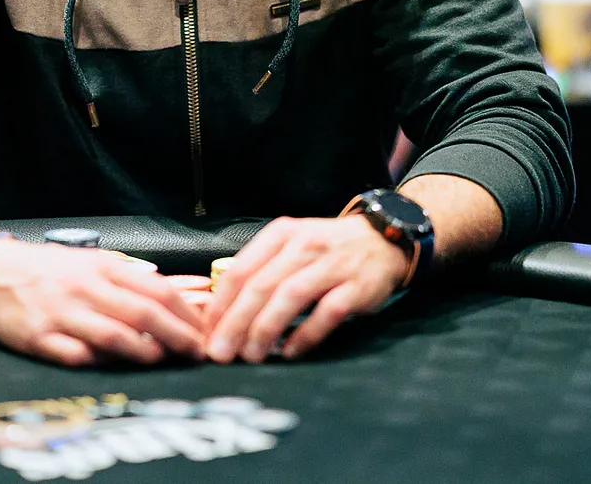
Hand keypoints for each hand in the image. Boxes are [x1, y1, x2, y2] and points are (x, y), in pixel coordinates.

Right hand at [0, 238, 206, 367]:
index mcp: (102, 267)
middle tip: (197, 352)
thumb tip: (174, 293)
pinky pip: (79, 356)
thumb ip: (128, 277)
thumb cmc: (48, 270)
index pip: (156, 288)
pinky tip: (120, 367)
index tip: (204, 328)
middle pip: (143, 313)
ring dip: (146, 351)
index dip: (186, 311)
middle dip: (177, 335)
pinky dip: (104, 363)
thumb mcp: (91, 261)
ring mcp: (62, 315)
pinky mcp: (41, 340)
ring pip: (114, 336)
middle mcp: (85, 289)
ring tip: (165, 360)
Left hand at [206, 215, 410, 362]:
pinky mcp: (356, 286)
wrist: (384, 239)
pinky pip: (326, 313)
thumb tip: (224, 312)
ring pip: (289, 296)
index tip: (207, 332)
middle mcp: (304, 245)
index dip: (221, 304)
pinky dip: (305, 335)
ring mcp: (332, 265)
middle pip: (261, 285)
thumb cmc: (327, 249)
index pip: (241, 270)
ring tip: (250, 356)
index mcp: (281, 235)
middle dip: (235, 323)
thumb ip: (261, 270)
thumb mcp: (291, 246)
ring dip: (265, 329)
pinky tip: (289, 352)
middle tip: (220, 352)